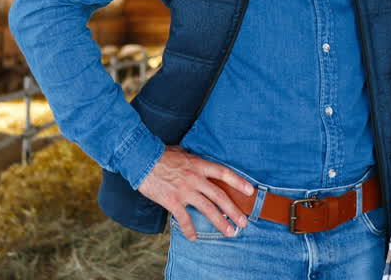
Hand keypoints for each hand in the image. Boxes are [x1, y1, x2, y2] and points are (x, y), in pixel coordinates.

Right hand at [137, 146, 253, 240]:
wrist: (141, 159)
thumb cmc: (160, 154)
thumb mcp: (181, 152)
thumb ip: (192, 159)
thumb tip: (197, 161)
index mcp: (199, 164)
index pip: (224, 173)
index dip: (239, 182)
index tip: (250, 191)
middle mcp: (195, 178)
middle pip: (219, 196)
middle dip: (234, 210)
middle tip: (243, 222)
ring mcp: (184, 190)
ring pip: (207, 208)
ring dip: (220, 222)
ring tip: (229, 231)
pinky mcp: (172, 201)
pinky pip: (184, 218)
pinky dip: (190, 229)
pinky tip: (194, 237)